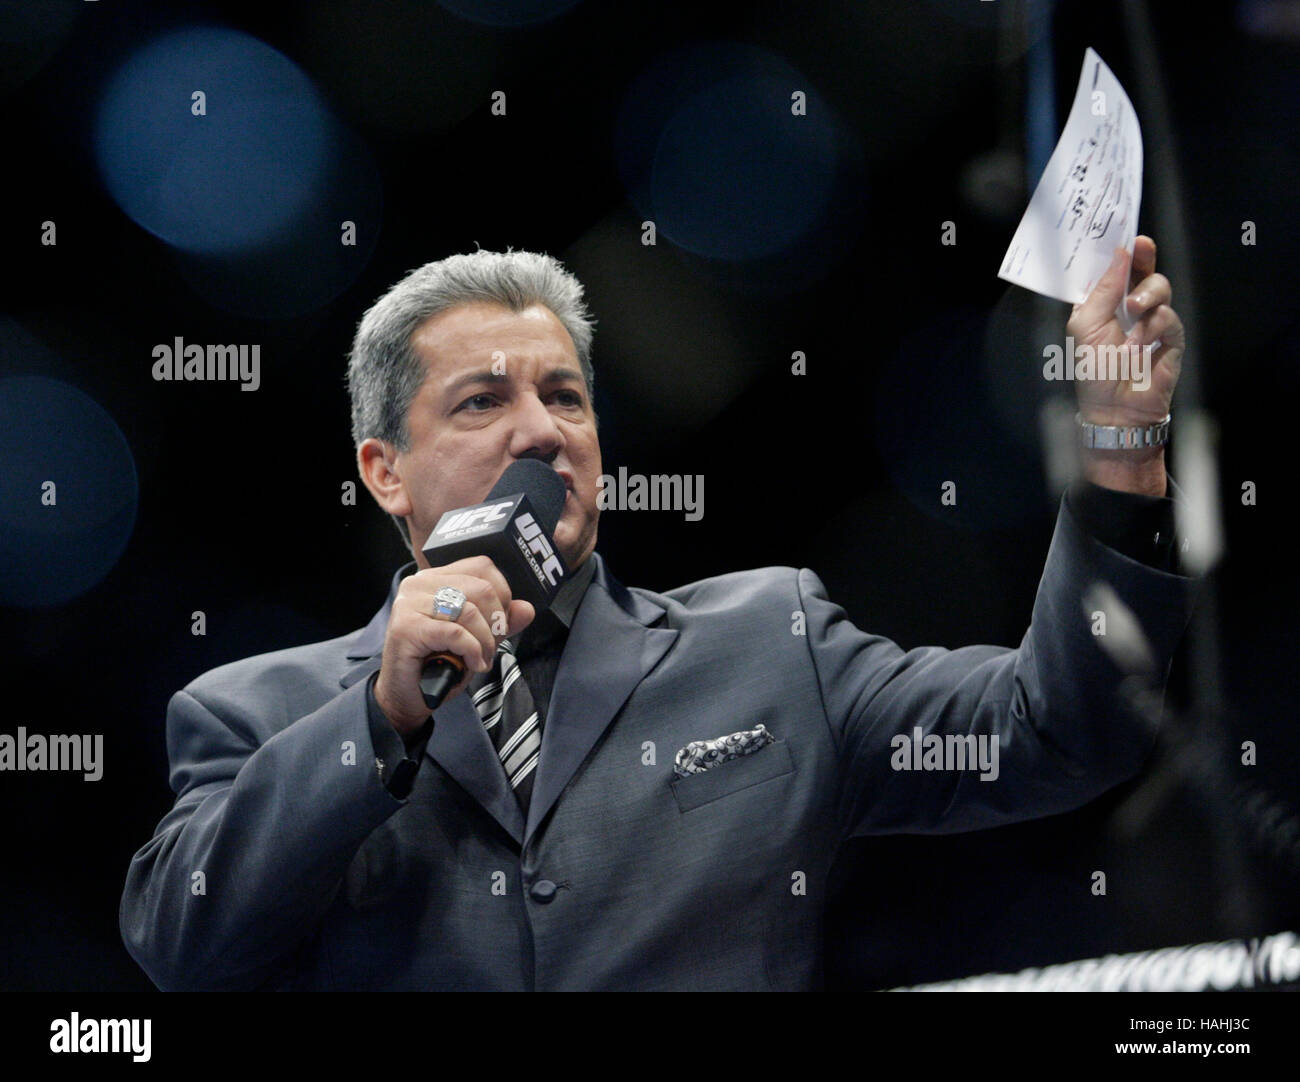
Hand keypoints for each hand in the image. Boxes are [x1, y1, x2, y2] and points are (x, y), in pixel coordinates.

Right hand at [374, 557, 534, 735]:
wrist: (408, 695)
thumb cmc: (439, 663)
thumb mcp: (478, 638)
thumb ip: (501, 621)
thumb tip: (527, 608)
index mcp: (436, 578)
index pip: (482, 567)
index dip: (502, 595)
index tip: (499, 623)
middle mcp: (419, 583)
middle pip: (481, 588)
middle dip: (496, 623)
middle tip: (490, 648)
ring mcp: (409, 603)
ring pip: (469, 611)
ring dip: (485, 642)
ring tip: (480, 660)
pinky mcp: (406, 627)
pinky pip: (455, 632)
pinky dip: (471, 650)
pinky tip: (471, 664)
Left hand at [1066, 234, 1184, 493]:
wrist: (1115, 408)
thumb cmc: (1093, 371)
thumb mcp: (1086, 325)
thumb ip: (1102, 289)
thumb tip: (1120, 255)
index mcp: (1104, 305)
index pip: (1116, 272)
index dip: (1124, 253)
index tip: (1128, 234)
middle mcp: (1129, 309)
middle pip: (1144, 272)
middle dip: (1145, 258)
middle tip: (1142, 248)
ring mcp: (1152, 322)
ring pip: (1161, 288)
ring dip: (1147, 295)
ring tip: (1134, 311)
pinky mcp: (1171, 337)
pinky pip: (1169, 317)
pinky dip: (1155, 326)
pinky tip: (1142, 341)